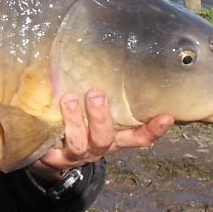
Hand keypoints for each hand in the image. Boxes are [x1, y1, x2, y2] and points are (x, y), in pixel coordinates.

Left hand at [29, 89, 173, 182]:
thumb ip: (101, 91)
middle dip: (101, 117)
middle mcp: (97, 148)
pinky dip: (53, 131)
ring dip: (74, 120)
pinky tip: (47, 114)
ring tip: (68, 99)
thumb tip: (103, 52)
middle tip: (96, 94)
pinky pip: (53, 149)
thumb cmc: (76, 122)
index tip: (166, 117)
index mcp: (112, 137)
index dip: (151, 130)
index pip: (137, 137)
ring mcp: (76, 155)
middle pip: (105, 138)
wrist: (49, 154)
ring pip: (79, 143)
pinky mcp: (54, 159)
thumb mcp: (92, 110)